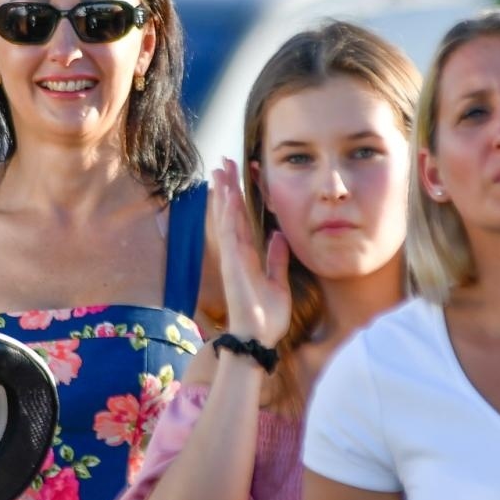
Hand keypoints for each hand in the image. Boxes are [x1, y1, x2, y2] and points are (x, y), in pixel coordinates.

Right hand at [208, 158, 291, 348]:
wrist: (259, 338)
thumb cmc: (267, 317)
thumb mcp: (279, 282)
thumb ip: (277, 258)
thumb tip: (278, 235)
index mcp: (247, 257)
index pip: (241, 220)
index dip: (239, 198)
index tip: (237, 176)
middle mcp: (236, 253)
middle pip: (229, 213)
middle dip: (227, 187)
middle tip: (223, 162)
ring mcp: (232, 257)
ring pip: (226, 217)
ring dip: (224, 193)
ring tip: (221, 169)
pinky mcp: (233, 263)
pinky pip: (229, 232)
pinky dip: (227, 212)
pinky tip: (226, 195)